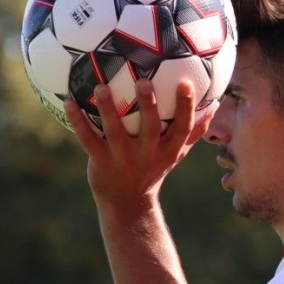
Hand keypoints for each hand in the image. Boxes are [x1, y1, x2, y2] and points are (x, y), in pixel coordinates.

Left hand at [64, 79, 216, 212]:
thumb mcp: (176, 153)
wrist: (127, 203)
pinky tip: (69, 101)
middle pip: (150, 128)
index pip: (182, 128)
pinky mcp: (100, 162)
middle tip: (144, 81)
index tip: (187, 83)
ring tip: (102, 87)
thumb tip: (214, 105)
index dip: (186, 108)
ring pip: (115, 132)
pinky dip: (78, 121)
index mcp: (167, 151)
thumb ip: (194, 131)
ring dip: (109, 109)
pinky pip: (88, 139)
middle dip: (149, 106)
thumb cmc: (153, 169)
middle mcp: (147, 155)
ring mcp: (123, 159)